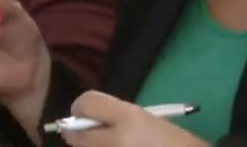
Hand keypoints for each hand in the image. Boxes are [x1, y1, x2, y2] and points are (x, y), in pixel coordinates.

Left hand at [61, 91, 208, 146]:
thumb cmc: (172, 142)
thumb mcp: (145, 118)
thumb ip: (114, 114)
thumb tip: (85, 116)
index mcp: (128, 118)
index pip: (86, 104)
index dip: (82, 108)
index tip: (88, 113)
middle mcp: (115, 141)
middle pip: (75, 135)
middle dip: (77, 132)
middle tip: (90, 133)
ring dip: (89, 146)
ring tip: (111, 144)